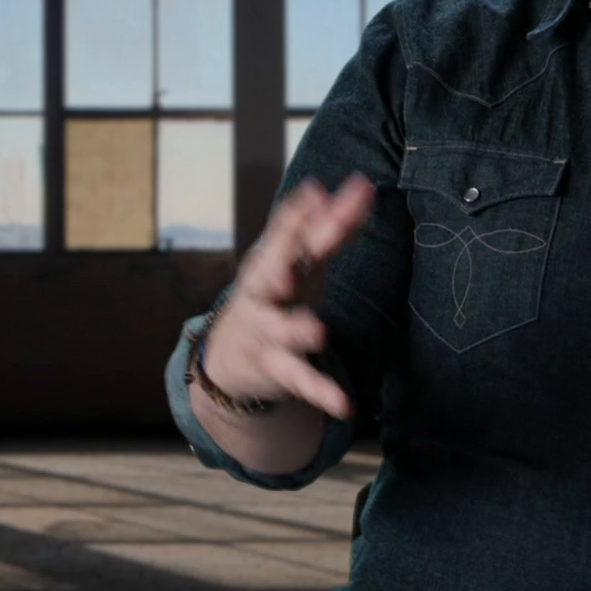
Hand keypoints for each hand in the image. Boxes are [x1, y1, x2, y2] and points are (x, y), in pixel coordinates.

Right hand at [201, 174, 375, 420]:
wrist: (228, 354)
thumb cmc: (277, 293)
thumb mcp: (301, 259)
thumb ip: (334, 225)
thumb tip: (362, 186)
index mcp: (271, 260)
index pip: (287, 234)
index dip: (305, 217)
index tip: (323, 195)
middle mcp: (262, 293)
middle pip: (267, 276)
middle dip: (276, 269)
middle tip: (288, 269)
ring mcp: (265, 332)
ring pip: (278, 331)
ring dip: (295, 330)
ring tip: (317, 332)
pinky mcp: (275, 369)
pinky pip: (299, 380)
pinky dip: (320, 392)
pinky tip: (344, 404)